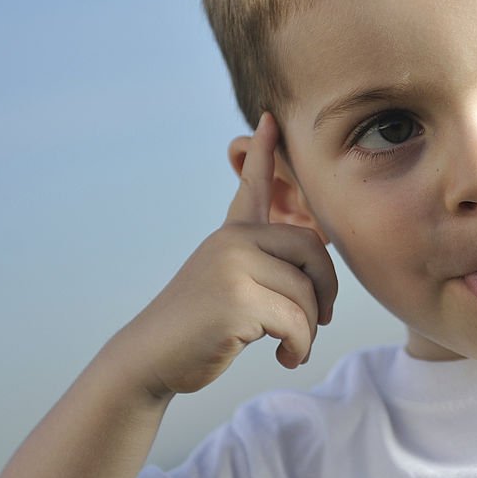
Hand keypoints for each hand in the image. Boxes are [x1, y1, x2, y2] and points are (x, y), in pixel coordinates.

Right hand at [118, 112, 337, 397]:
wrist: (150, 359)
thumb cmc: (197, 328)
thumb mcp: (226, 284)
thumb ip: (261, 267)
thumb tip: (314, 272)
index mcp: (231, 235)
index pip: (252, 186)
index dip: (263, 153)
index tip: (270, 118)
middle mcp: (233, 241)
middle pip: (312, 250)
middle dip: (326, 290)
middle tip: (323, 318)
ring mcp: (234, 267)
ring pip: (307, 294)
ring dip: (309, 330)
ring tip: (292, 347)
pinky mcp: (237, 301)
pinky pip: (297, 322)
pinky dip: (300, 347)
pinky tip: (285, 358)